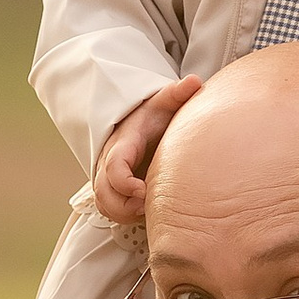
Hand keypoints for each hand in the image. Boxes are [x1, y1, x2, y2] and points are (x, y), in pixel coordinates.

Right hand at [92, 78, 203, 222]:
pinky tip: (147, 212)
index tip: (144, 190)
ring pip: (105, 204)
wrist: (140, 122)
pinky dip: (124, 216)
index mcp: (123, 142)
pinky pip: (110, 210)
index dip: (124, 182)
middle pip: (103, 192)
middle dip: (124, 206)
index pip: (113, 166)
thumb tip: (195, 82)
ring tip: (150, 212)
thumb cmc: (154, 115)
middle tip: (149, 207)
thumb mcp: (165, 102)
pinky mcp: (113, 189)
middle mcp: (110, 161)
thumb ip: (178, 93)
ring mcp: (108, 177)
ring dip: (124, 214)